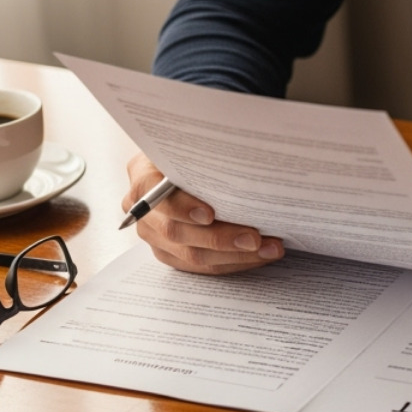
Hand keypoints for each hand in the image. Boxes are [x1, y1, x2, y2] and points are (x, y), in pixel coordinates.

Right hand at [123, 153, 283, 274]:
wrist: (189, 168)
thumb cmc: (196, 154)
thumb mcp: (197, 145)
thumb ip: (206, 154)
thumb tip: (244, 158)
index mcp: (143, 176)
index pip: (151, 192)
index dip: (180, 206)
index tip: (209, 215)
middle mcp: (143, 210)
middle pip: (175, 231)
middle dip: (220, 238)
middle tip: (255, 239)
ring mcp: (154, 235)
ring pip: (191, 254)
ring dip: (234, 255)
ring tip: (269, 249)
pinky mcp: (171, 253)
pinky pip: (201, 265)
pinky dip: (233, 262)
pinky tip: (259, 255)